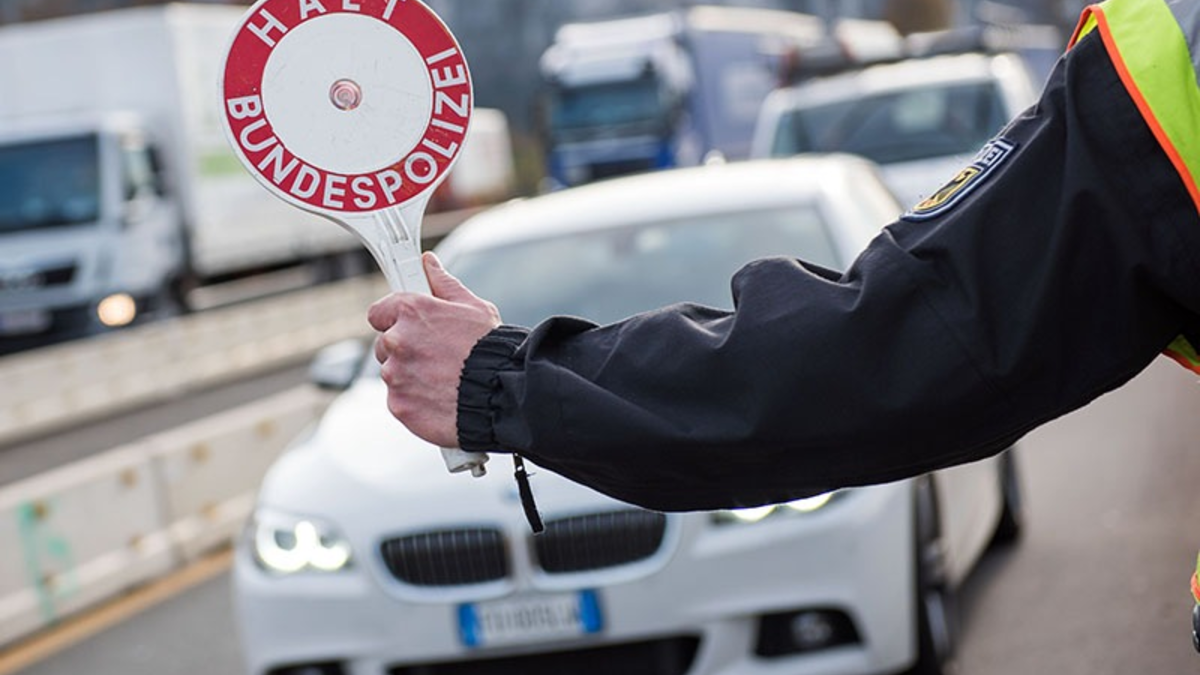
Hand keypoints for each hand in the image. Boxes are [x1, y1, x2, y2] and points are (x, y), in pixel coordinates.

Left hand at [368, 252, 500, 446]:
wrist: (502, 394)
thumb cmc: (491, 350)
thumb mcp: (474, 308)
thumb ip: (444, 284)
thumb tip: (429, 264)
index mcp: (411, 311)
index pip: (378, 312)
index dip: (393, 320)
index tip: (407, 326)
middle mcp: (397, 341)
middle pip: (385, 345)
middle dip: (405, 350)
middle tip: (436, 356)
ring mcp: (395, 375)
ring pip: (393, 373)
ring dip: (410, 376)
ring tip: (443, 379)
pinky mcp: (399, 405)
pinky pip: (399, 399)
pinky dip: (415, 400)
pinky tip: (439, 397)